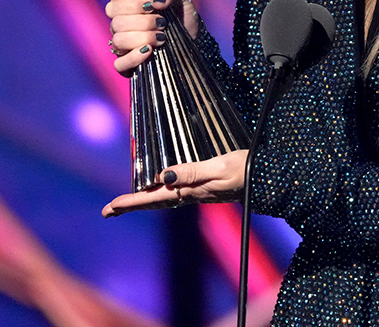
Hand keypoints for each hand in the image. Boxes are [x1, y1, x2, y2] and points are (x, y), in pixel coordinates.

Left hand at [101, 150, 247, 216]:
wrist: (270, 180)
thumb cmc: (249, 171)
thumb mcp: (221, 167)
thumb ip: (193, 172)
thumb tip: (163, 177)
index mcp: (192, 191)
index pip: (155, 198)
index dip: (131, 202)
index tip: (110, 207)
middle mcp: (192, 194)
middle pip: (155, 202)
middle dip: (131, 205)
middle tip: (108, 211)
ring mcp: (198, 193)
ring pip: (163, 198)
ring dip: (142, 200)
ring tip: (124, 203)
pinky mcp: (205, 188)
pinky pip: (175, 193)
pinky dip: (160, 193)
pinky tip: (158, 189)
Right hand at [104, 0, 199, 74]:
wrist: (194, 39)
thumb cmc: (182, 16)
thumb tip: (156, 1)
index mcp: (128, 7)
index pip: (113, 4)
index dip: (130, 4)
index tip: (150, 5)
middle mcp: (122, 26)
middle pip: (116, 22)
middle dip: (143, 22)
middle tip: (162, 23)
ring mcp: (124, 46)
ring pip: (118, 41)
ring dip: (142, 38)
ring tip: (161, 37)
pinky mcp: (129, 64)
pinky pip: (119, 64)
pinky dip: (134, 57)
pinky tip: (149, 51)